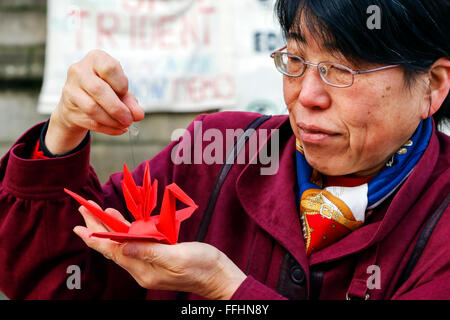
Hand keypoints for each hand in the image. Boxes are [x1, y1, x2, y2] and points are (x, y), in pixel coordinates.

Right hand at [46, 50, 144, 154]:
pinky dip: (108, 128)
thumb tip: (138, 115)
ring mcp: (70, 89)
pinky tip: (118, 129)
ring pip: (92, 108)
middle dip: (117, 108)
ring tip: (125, 125)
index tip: (125, 93)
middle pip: (98, 89)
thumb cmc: (106, 90)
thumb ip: (130, 101)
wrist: (80, 102)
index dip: (121, 83)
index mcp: (95, 59)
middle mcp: (79, 71)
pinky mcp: (67, 109)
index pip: (109, 68)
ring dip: (112, 121)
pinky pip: (90, 121)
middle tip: (129, 119)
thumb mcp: (121, 91)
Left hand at [73, 202, 245, 299]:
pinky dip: (126, 231)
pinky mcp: (158, 258)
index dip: (95, 236)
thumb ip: (149, 251)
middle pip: (113, 246)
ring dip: (109, 228)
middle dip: (97, 228)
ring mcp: (149, 264)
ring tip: (97, 214)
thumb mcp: (176, 257)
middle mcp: (142, 268)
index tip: (80, 224)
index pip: (112, 251)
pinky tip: (123, 223)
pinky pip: (136, 243)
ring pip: (123, 244)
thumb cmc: (202, 266)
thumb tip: (122, 246)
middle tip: (84, 211)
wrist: (218, 276)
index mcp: (144, 270)